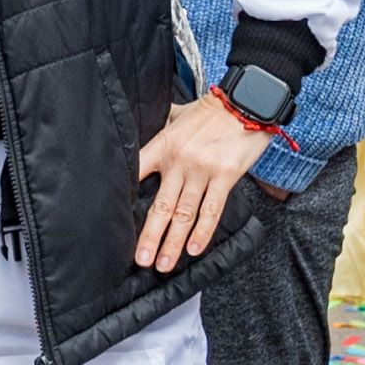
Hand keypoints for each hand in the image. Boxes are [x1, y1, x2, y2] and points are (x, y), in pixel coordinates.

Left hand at [133, 94, 270, 271]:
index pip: (137, 173)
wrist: (248, 100)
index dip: (125, 197)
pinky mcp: (225, 176)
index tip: (116, 222)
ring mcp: (202, 169)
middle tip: (141, 259)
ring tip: (164, 264)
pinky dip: (202, 232)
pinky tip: (193, 249)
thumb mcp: (180, 114)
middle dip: (150, 236)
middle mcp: (179, 160)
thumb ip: (163, 126)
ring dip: (173, 242)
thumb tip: (144, 127)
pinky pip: (211, 209)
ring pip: (184, 213)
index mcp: (164, 145)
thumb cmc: (213, 109)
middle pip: (160, 205)